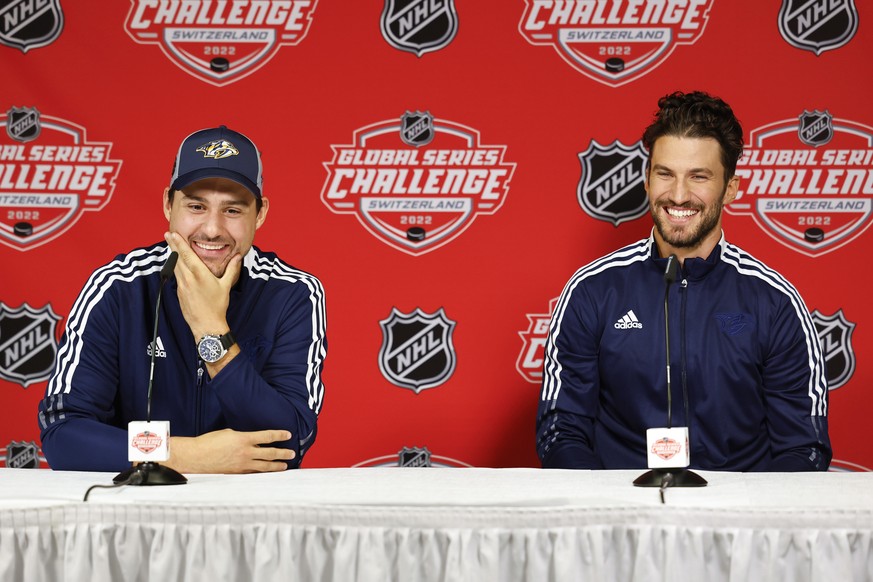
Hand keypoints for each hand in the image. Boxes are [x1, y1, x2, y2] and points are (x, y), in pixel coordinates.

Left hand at [164, 231, 241, 340]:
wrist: (206, 324)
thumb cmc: (217, 306)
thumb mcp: (226, 286)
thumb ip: (231, 269)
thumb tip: (238, 257)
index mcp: (199, 274)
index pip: (186, 254)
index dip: (179, 243)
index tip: (173, 234)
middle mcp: (188, 278)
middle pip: (177, 258)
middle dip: (172, 245)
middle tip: (167, 234)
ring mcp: (182, 286)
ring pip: (175, 266)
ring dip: (172, 255)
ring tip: (170, 245)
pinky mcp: (179, 292)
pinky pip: (176, 276)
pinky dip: (175, 267)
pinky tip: (176, 264)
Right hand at [164, 429, 295, 473]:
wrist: (196, 456)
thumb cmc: (209, 442)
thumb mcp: (229, 433)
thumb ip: (243, 437)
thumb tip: (252, 441)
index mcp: (244, 439)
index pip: (267, 436)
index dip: (279, 434)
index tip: (288, 434)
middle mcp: (246, 452)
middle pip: (270, 453)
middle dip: (283, 453)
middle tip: (292, 453)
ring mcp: (242, 464)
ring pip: (264, 466)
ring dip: (276, 466)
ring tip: (285, 466)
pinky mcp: (237, 473)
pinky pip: (254, 473)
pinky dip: (263, 473)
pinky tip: (269, 473)